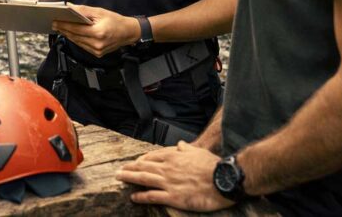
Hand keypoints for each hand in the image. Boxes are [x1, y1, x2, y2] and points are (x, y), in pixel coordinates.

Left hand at [52, 4, 138, 56]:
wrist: (128, 33)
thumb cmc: (115, 21)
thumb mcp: (99, 12)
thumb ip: (83, 10)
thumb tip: (69, 7)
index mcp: (98, 33)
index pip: (76, 29)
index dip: (64, 25)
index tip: (55, 21)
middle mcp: (97, 44)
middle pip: (75, 37)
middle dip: (64, 30)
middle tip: (54, 24)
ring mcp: (97, 51)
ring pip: (77, 43)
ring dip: (68, 35)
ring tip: (60, 28)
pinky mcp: (97, 54)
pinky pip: (83, 46)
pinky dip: (76, 40)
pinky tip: (71, 34)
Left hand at [117, 141, 233, 211]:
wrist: (224, 179)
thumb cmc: (213, 165)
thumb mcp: (198, 151)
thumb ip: (186, 148)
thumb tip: (179, 144)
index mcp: (173, 156)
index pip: (151, 157)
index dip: (140, 160)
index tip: (134, 162)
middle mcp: (167, 168)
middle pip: (143, 167)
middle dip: (129, 168)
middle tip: (118, 170)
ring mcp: (169, 182)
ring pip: (143, 179)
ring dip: (129, 178)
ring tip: (119, 178)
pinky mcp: (173, 197)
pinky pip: (152, 196)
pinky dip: (141, 196)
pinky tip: (133, 197)